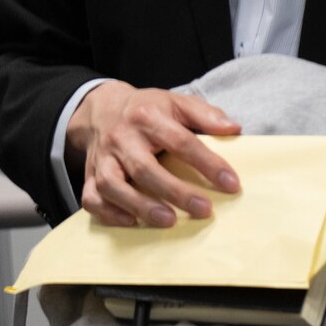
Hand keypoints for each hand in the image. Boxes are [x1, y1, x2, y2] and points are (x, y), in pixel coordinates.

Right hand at [69, 80, 241, 226]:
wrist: (100, 108)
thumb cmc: (146, 110)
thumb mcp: (176, 102)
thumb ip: (206, 114)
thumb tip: (234, 129)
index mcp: (147, 117)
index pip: (180, 141)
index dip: (207, 164)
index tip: (231, 184)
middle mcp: (121, 138)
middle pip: (144, 168)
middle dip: (175, 191)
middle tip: (204, 210)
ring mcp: (102, 158)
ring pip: (112, 185)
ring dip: (140, 206)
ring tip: (169, 221)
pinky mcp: (90, 175)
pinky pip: (91, 198)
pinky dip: (109, 213)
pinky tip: (132, 222)